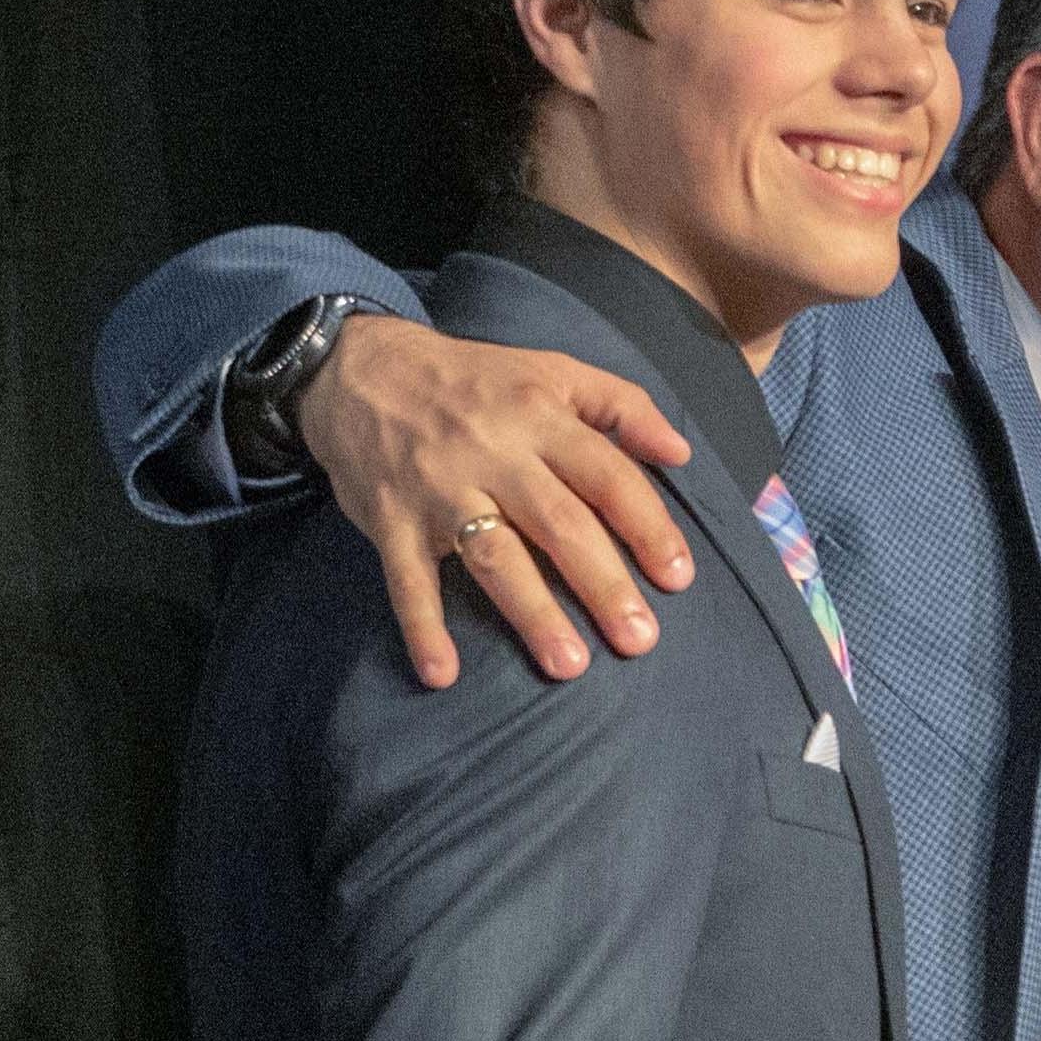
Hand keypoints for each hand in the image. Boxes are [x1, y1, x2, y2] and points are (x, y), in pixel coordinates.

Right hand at [296, 312, 697, 686]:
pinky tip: (442, 672)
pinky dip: (422, 626)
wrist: (359, 368)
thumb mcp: (554, 371)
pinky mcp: (389, 519)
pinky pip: (407, 578)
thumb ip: (624, 406)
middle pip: (559, 524)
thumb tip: (682, 453)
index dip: (647, 527)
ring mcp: (438, 489)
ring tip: (568, 665)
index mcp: (540, 418)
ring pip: (493, 556)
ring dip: (531, 613)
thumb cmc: (476, 380)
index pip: (606, 476)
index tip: (678, 577)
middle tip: (639, 638)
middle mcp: (493, 454)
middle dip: (602, 584)